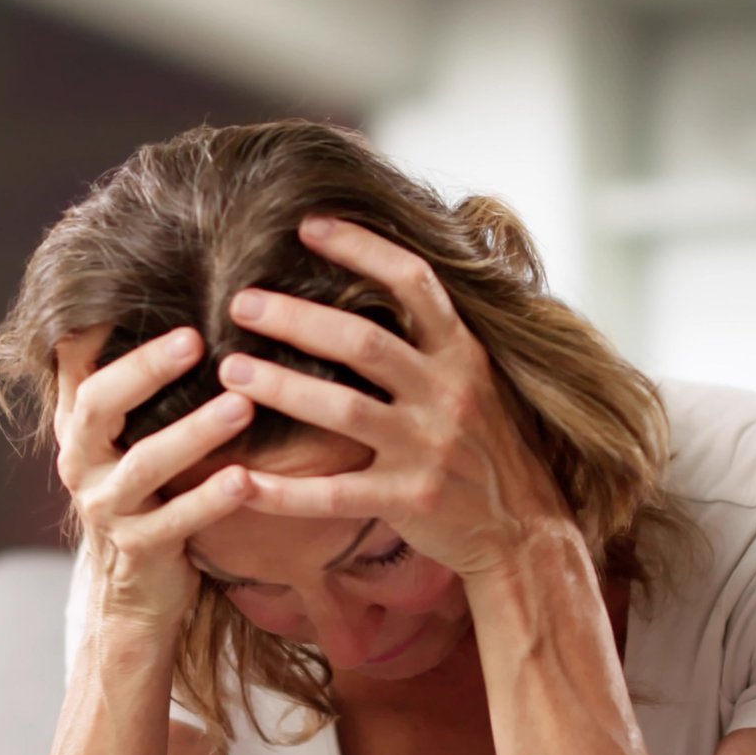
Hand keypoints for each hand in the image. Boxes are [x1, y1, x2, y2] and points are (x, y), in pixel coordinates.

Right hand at [54, 324, 257, 642]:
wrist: (134, 594)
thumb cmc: (146, 497)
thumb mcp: (127, 440)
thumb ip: (135, 387)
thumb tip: (180, 308)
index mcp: (79, 426)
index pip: (72, 362)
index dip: (94, 325)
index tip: (134, 285)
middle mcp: (81, 461)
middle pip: (98, 404)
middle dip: (146, 370)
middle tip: (196, 340)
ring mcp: (106, 507)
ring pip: (144, 464)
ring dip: (194, 432)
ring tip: (241, 407)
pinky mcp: (138, 549)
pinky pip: (175, 520)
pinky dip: (210, 499)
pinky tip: (246, 479)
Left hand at [220, 216, 572, 584]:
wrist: (524, 529)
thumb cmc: (487, 448)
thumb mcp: (477, 380)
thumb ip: (430, 341)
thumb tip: (376, 284)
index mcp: (462, 353)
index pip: (413, 281)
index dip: (361, 248)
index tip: (308, 226)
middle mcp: (447, 392)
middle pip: (362, 341)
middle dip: (296, 318)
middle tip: (240, 303)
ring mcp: (428, 447)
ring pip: (343, 409)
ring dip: (281, 386)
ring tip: (230, 372)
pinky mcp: (409, 499)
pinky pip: (334, 493)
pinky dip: (283, 491)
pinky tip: (238, 482)